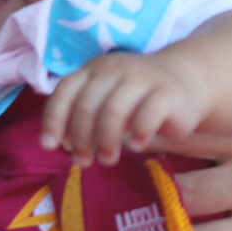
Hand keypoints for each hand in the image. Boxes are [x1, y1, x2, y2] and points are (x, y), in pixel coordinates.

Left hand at [39, 51, 205, 166]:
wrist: (183, 81)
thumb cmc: (135, 98)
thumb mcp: (106, 103)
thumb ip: (84, 119)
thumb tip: (63, 144)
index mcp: (94, 69)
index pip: (66, 90)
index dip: (54, 118)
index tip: (48, 146)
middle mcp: (115, 68)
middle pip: (88, 103)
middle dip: (81, 137)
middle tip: (83, 162)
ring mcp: (142, 77)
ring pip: (115, 108)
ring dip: (106, 139)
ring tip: (107, 160)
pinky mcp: (167, 92)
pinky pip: (148, 112)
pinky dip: (138, 132)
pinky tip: (136, 147)